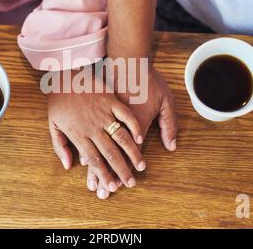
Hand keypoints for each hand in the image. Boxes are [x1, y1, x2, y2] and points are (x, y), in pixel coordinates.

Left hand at [47, 69, 145, 197]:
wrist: (64, 72)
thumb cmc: (58, 99)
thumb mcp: (52, 124)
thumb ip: (59, 146)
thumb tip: (68, 166)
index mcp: (78, 133)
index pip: (94, 160)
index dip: (104, 174)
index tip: (112, 187)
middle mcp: (93, 126)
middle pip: (110, 153)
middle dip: (121, 170)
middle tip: (131, 183)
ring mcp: (103, 113)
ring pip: (121, 137)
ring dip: (132, 153)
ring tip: (141, 166)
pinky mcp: (111, 100)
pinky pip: (126, 116)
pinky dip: (134, 127)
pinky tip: (140, 138)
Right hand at [84, 65, 177, 198]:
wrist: (128, 60)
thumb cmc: (148, 81)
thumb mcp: (166, 101)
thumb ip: (170, 124)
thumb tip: (171, 146)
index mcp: (136, 125)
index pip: (128, 155)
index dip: (122, 171)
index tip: (118, 186)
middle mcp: (116, 125)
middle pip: (110, 156)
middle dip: (106, 176)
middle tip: (104, 192)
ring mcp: (103, 118)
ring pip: (97, 148)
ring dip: (95, 167)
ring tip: (91, 182)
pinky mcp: (95, 111)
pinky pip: (88, 133)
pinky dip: (85, 146)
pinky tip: (81, 160)